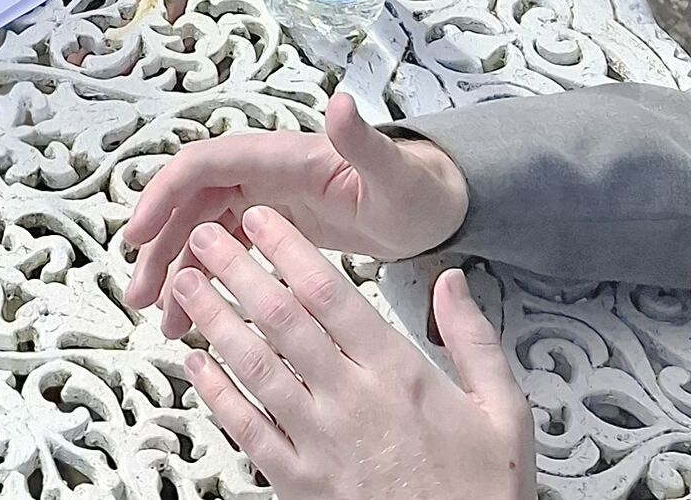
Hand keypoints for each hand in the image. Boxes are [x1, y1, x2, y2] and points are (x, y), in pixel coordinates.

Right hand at [123, 94, 467, 326]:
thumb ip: (362, 140)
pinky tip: (194, 315)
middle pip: (189, 202)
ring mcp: (262, 198)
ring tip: (159, 319)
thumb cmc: (415, 188)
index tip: (137, 234)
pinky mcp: (270, 225)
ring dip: (174, 268)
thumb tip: (340, 103)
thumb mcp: (391, 172)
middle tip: (138, 295)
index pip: (203, 165)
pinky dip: (203, 279)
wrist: (433, 205)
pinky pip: (222, 249)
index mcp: (278, 156)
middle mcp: (260, 172)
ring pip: (199, 230)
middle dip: (159, 245)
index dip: (164, 195)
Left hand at [173, 209, 533, 499]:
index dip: (288, 249)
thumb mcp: (505, 413)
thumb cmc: (483, 493)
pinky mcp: (299, 485)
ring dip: (215, 319)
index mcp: (399, 374)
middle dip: (236, 270)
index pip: (330, 294)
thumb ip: (474, 340)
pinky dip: (216, 394)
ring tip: (186, 284)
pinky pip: (248, 430)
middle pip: (281, 319)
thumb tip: (453, 279)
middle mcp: (352, 401)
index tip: (260, 218)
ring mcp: (320, 444)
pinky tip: (194, 363)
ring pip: (254, 366)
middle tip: (204, 236)